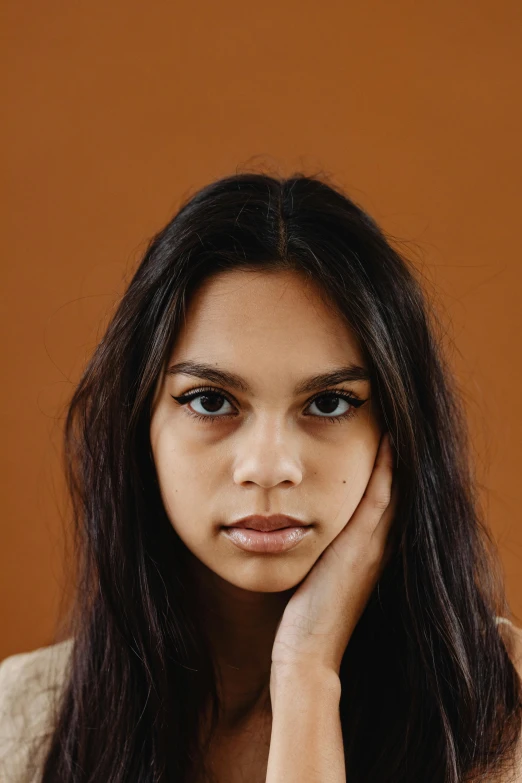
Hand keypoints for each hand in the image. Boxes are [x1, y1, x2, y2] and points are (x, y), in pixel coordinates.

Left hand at [271, 432, 396, 679]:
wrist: (307, 651)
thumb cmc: (305, 617)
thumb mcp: (319, 575)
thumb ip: (321, 551)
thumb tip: (301, 527)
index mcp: (370, 553)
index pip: (387, 502)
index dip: (391, 472)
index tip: (386, 441)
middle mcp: (378, 547)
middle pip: (398, 492)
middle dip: (397, 459)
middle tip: (396, 424)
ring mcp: (372, 547)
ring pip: (394, 491)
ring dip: (396, 457)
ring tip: (394, 424)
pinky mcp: (359, 548)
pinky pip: (379, 500)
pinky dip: (386, 471)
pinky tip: (387, 443)